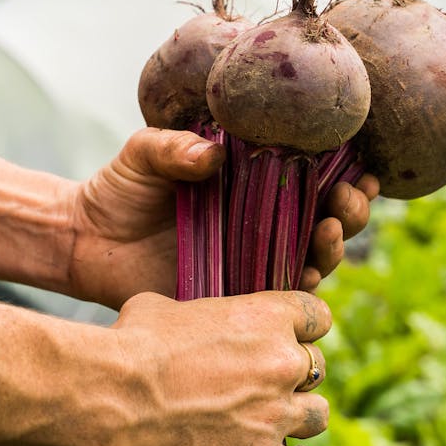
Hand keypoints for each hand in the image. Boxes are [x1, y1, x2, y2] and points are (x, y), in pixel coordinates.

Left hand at [66, 128, 376, 307]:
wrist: (84, 239)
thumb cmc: (119, 188)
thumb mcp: (144, 154)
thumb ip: (174, 147)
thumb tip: (211, 154)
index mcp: (254, 182)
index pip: (315, 176)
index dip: (348, 173)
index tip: (362, 166)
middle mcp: (264, 221)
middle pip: (328, 219)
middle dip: (351, 211)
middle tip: (346, 200)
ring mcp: (254, 259)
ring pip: (315, 258)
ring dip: (334, 246)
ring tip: (329, 230)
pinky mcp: (237, 295)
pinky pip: (280, 298)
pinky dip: (302, 288)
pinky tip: (307, 274)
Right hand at [107, 290, 331, 445]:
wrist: (115, 394)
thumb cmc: (133, 342)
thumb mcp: (168, 306)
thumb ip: (201, 313)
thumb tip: (186, 320)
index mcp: (266, 316)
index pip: (318, 316)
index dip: (304, 327)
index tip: (287, 337)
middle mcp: (282, 362)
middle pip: (317, 367)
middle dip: (293, 375)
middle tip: (262, 383)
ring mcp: (275, 413)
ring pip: (319, 416)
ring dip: (299, 417)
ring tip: (272, 421)